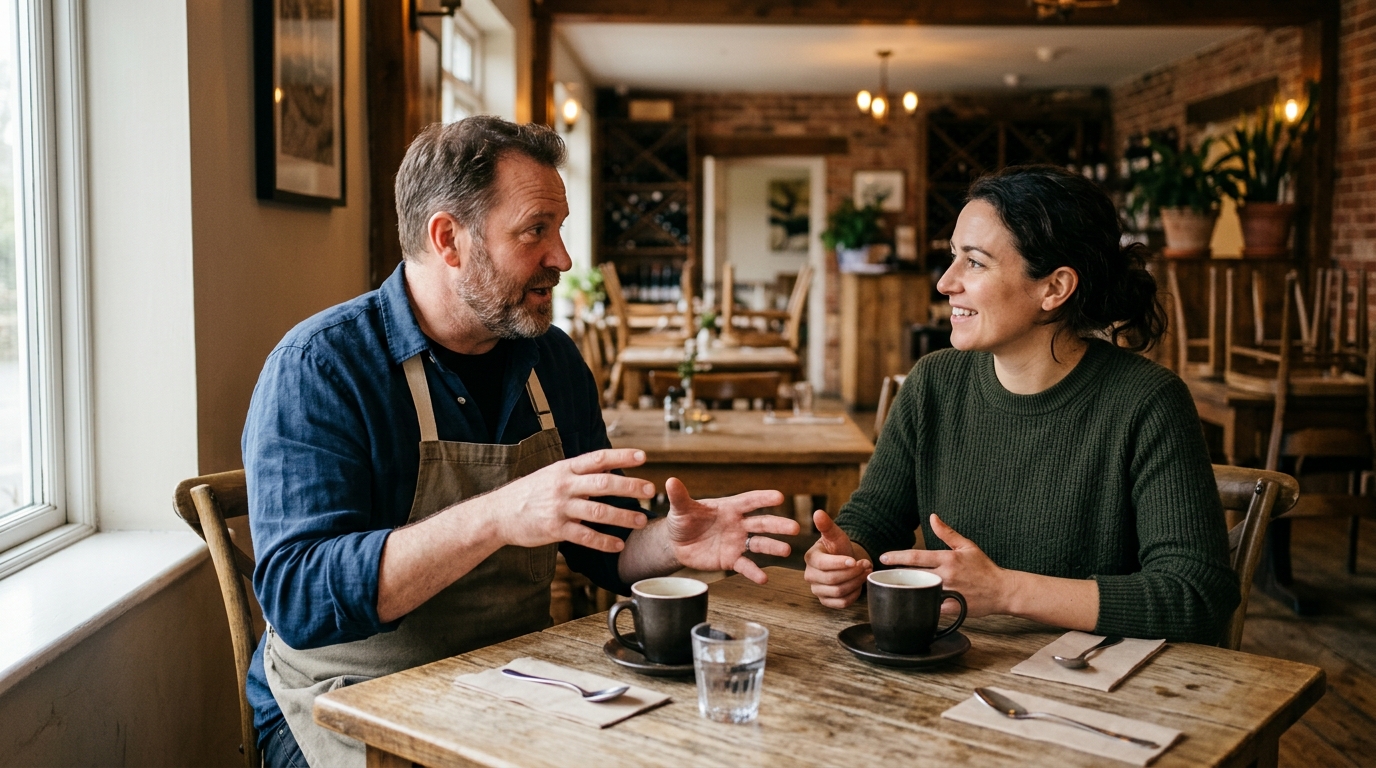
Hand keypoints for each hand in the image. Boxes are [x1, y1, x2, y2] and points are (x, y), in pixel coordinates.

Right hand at [486, 449, 655, 551]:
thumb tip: (608, 466)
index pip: (598, 458)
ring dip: (622, 516)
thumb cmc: (529, 493)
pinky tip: (618, 544)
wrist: (498, 513)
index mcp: (565, 468)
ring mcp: (559, 507)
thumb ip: (578, 472)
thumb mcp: (551, 474)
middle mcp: (564, 485)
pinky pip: (584, 536)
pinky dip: (603, 541)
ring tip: (641, 520)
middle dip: (629, 486)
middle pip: (603, 483)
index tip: (643, 456)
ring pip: (597, 511)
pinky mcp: (555, 529)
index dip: (621, 456)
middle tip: (650, 490)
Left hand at [663, 477, 795, 583]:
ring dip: (773, 547)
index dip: (763, 499)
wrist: (677, 544)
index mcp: (729, 508)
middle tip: (795, 528)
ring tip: (787, 551)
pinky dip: (754, 572)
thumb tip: (670, 481)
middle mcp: (738, 524)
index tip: (779, 497)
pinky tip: (764, 579)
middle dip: (778, 525)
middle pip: (761, 523)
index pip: (749, 501)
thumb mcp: (680, 509)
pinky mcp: (731, 560)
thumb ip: (679, 497)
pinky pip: (745, 565)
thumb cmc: (682, 521)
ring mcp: (736, 542)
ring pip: (759, 544)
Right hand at [803, 510, 871, 607]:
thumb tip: (818, 513)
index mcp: (810, 558)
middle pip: (832, 579)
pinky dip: (853, 595)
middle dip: (853, 572)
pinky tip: (859, 584)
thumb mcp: (836, 535)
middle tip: (866, 565)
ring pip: (838, 591)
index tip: (855, 560)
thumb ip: (827, 525)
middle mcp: (810, 575)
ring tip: (865, 572)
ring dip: (856, 582)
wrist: (844, 561)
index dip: (839, 564)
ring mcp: (817, 590)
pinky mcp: (826, 601)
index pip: (822, 564)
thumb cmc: (839, 548)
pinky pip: (841, 603)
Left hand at [879, 514, 1009, 617]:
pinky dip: (921, 606)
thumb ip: (947, 533)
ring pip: (920, 592)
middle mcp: (947, 575)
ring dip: (905, 590)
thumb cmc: (984, 568)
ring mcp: (949, 592)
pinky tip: (909, 605)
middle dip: (895, 575)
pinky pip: (932, 608)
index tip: (883, 558)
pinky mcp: (953, 608)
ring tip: (890, 589)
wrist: (1003, 590)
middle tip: (881, 575)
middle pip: (914, 574)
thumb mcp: (967, 546)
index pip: (917, 557)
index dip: (897, 557)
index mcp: (948, 559)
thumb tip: (933, 517)